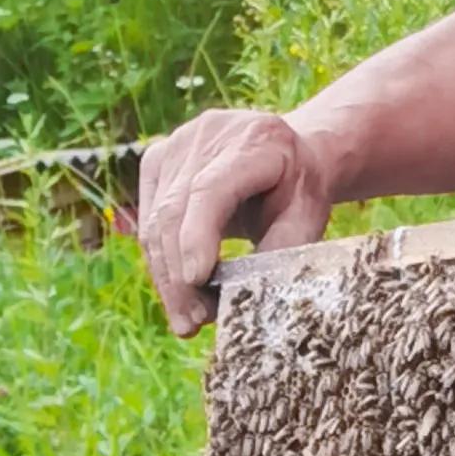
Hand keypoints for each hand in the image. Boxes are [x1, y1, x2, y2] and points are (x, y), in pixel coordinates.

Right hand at [129, 106, 338, 332]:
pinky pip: (147, 218)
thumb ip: (280, 250)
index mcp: (257, 140)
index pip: (211, 189)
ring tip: (190, 317)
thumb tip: (247, 298)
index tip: (197, 281)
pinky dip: (160, 261)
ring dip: (167, 277)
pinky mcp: (157, 158)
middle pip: (176, 210)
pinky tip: (180, 291)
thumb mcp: (307, 217)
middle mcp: (210, 132)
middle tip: (194, 323)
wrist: (286, 153)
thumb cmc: (299, 190)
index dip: (198, 235)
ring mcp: (177, 142)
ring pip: (155, 220)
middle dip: (180, 276)